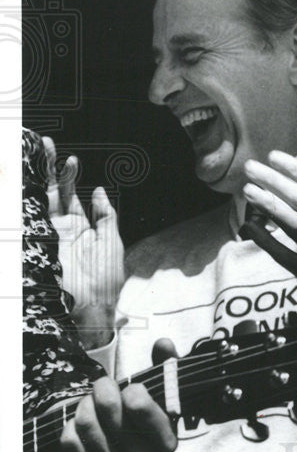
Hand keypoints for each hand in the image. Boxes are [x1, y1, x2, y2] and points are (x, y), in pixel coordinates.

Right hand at [43, 137, 123, 348]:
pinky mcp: (40, 242)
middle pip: (52, 193)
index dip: (69, 177)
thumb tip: (98, 189)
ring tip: (40, 151)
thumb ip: (105, 215)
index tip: (69, 158)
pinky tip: (29, 180)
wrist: (92, 306)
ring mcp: (48, 235)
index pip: (71, 197)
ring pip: (41, 201)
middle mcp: (61, 229)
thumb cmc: (105, 278)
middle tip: (47, 145)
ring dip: (40, 177)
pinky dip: (31, 198)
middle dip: (49, 170)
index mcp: (80, 228)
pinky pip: (34, 216)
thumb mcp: (111, 241)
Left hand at [57, 377, 176, 451]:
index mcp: (165, 441)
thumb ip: (167, 371)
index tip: (131, 390)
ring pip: (87, 423)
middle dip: (102, 388)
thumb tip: (163, 342)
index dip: (130, 389)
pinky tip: (81, 423)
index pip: (138, 404)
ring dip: (84, 405)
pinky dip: (71, 425)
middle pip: (108, 409)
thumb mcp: (165, 406)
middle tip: (104, 386)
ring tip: (90, 402)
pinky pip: (70, 441)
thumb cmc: (150, 432)